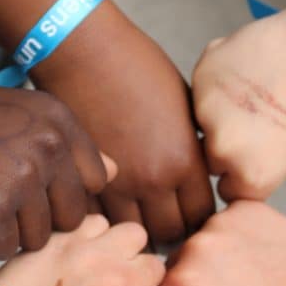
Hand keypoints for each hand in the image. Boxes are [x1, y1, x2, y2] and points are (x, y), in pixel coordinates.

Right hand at [0, 68, 115, 258]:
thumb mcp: (16, 115)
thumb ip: (64, 145)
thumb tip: (111, 172)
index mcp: (58, 120)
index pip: (96, 180)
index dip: (65, 194)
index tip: (36, 192)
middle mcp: (48, 145)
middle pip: (72, 216)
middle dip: (41, 218)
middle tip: (0, 201)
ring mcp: (22, 177)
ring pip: (40, 238)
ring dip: (10, 230)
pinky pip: (4, 248)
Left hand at [0, 215, 170, 285]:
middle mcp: (126, 284)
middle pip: (153, 264)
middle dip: (137, 273)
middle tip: (111, 284)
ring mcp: (98, 256)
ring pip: (133, 233)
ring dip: (120, 245)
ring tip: (97, 260)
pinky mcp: (69, 237)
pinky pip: (96, 220)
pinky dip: (90, 232)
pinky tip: (75, 249)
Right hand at [33, 4, 214, 245]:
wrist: (85, 52)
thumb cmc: (138, 67)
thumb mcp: (185, 102)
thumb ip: (193, 144)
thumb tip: (200, 168)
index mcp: (184, 159)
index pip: (202, 214)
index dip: (199, 217)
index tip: (191, 210)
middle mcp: (152, 180)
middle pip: (171, 233)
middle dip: (171, 230)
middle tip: (165, 218)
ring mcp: (115, 183)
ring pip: (132, 232)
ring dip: (137, 228)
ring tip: (136, 216)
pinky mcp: (83, 179)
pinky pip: (99, 218)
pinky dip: (106, 217)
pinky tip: (108, 204)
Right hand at [156, 201, 285, 285]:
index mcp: (182, 283)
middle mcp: (193, 244)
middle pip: (177, 263)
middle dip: (196, 280)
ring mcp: (219, 220)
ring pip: (200, 241)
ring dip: (215, 257)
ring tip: (250, 276)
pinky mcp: (241, 205)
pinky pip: (224, 222)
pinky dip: (235, 236)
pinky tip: (258, 254)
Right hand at [192, 0, 285, 201]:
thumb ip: (252, 166)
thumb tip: (226, 163)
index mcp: (250, 175)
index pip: (226, 190)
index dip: (238, 173)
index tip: (251, 156)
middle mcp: (223, 149)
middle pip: (209, 158)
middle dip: (223, 144)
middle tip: (249, 121)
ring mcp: (207, 113)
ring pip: (200, 123)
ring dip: (215, 113)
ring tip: (246, 93)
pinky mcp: (200, 78)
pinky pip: (199, 91)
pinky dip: (214, 85)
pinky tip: (240, 73)